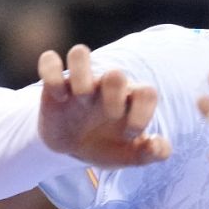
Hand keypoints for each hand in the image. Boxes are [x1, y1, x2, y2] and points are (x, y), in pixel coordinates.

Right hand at [37, 45, 170, 166]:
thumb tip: (158, 145)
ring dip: (81, 77)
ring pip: (79, 53)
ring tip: (80, 99)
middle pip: (116, 73)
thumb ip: (153, 153)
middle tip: (107, 118)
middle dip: (113, 99)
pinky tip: (58, 98)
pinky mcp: (54, 84)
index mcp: (130, 99)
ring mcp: (80, 81)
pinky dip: (52, 77)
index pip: (148, 92)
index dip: (143, 114)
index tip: (130, 135)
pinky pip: (49, 60)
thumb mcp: (130, 155)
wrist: (72, 148)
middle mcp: (106, 85)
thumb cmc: (106, 145)